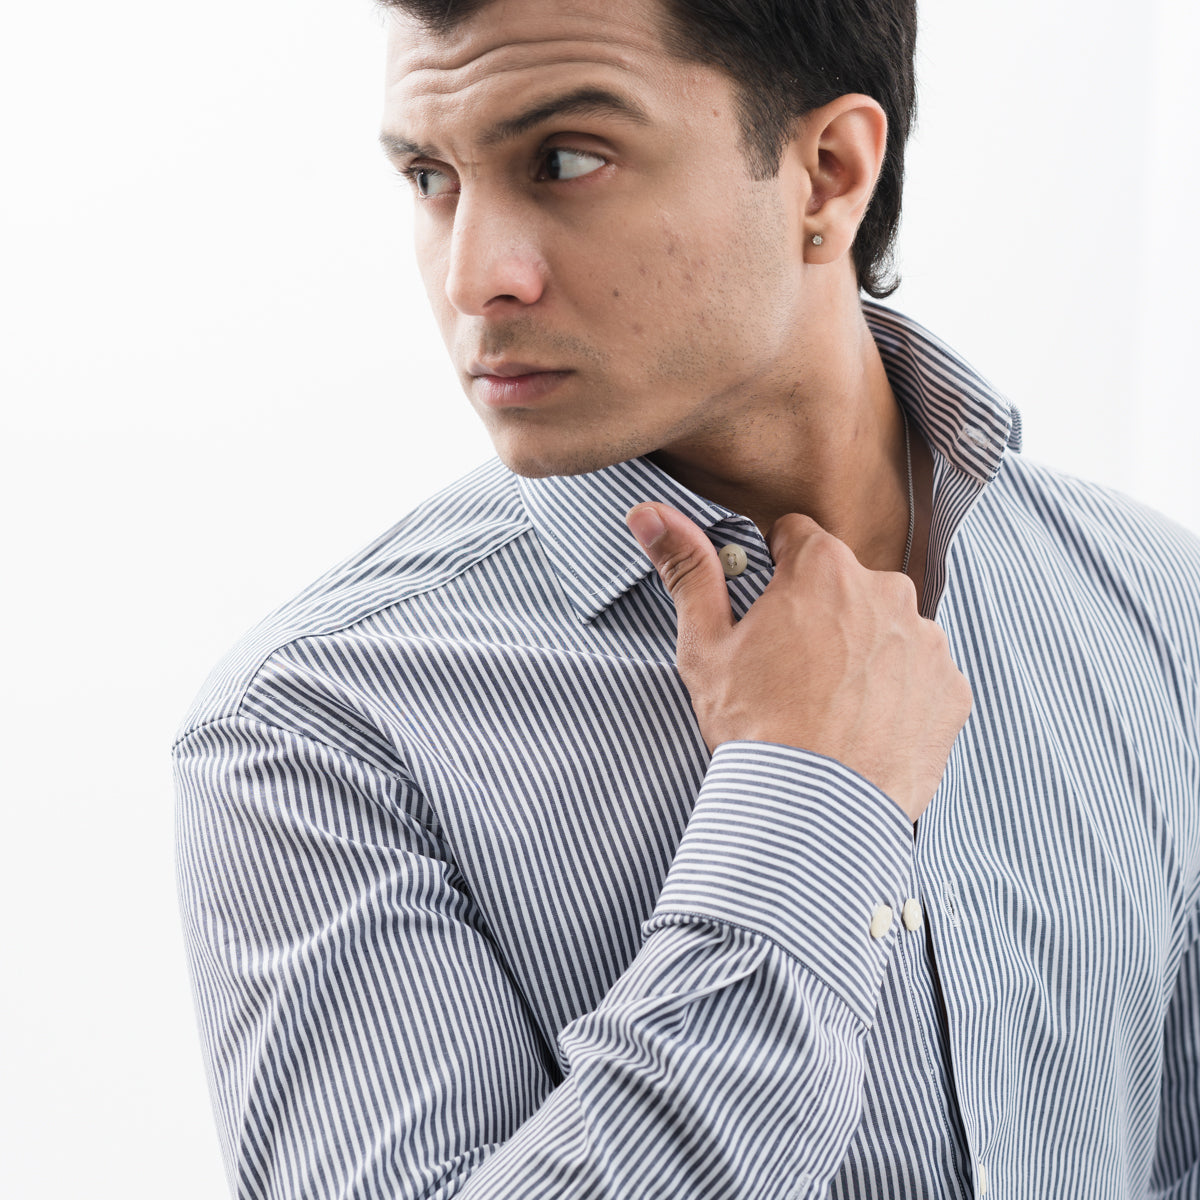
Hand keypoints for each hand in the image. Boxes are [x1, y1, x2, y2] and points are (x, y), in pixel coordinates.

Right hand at [625, 503, 971, 822]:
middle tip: (794, 670)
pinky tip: (866, 727)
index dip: (775, 569)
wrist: (812, 811)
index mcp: (822, 569)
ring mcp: (926, 642)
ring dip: (866, 651)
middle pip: (847, 584)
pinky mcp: (950, 690)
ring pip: (888, 628)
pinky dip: (901, 694)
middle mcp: (886, 591)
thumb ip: (686, 569)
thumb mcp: (705, 645)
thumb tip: (648, 513)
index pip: (797, 537)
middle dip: (824, 612)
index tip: (767, 612)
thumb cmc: (753, 725)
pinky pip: (924, 676)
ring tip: (831, 705)